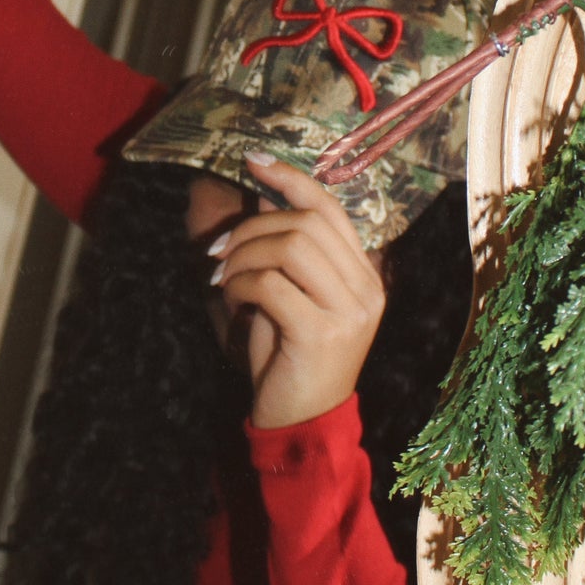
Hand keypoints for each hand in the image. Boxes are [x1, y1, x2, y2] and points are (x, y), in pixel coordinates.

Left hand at [209, 152, 384, 429]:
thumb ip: (284, 249)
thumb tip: (266, 194)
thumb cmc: (289, 358)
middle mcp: (366, 289)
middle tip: (218, 250)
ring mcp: (350, 312)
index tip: (253, 160)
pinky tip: (230, 299)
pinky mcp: (322, 334)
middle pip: (308, 223)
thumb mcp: (288, 295)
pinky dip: (241, 283)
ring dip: (244, 254)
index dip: (291, 178)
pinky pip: (272, 285)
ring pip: (291, 247)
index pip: (331, 208)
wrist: (301, 424)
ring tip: (221, 276)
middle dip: (252, 227)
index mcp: (365, 276)